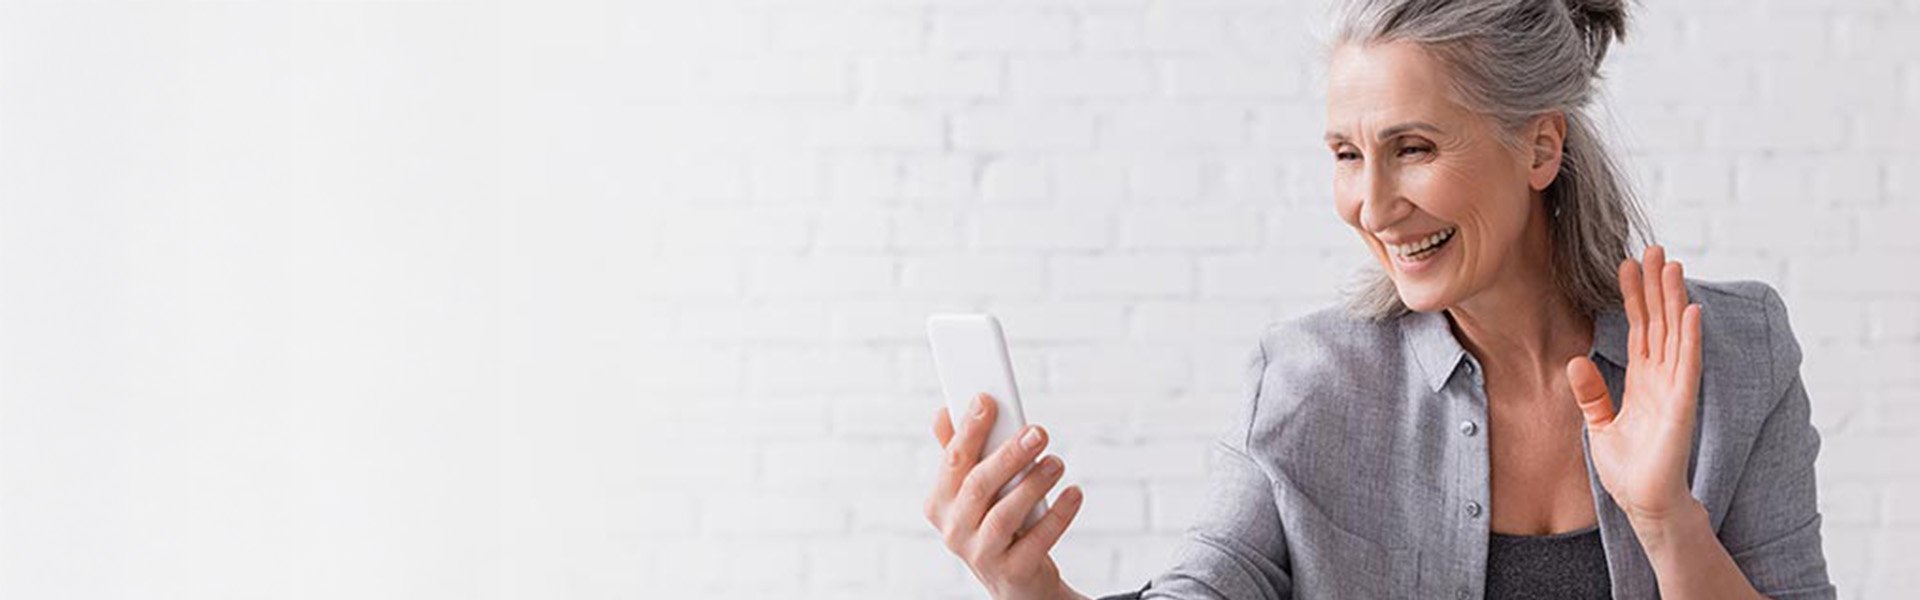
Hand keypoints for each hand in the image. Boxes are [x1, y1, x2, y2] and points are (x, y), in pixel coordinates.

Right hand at [924, 393, 1087, 599]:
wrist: (1016, 583)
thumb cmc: (993, 526)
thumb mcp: (972, 492)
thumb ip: (959, 454)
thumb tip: (942, 413)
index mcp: (940, 503)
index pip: (952, 460)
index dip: (968, 429)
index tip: (988, 399)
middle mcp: (954, 530)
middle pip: (978, 486)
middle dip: (1008, 455)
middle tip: (1037, 432)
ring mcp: (982, 555)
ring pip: (1005, 515)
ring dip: (1033, 484)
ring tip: (1057, 462)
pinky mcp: (1013, 572)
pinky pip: (1037, 541)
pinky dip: (1058, 515)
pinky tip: (1073, 493)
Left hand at [1565, 245, 1703, 527]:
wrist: (1644, 502)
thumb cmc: (1629, 468)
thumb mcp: (1599, 425)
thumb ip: (1591, 394)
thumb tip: (1575, 361)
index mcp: (1642, 380)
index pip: (1639, 329)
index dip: (1634, 297)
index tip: (1626, 264)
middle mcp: (1662, 378)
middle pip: (1660, 322)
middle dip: (1656, 286)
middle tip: (1653, 248)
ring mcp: (1675, 388)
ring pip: (1676, 333)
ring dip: (1674, 299)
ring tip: (1672, 264)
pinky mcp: (1683, 404)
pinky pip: (1688, 364)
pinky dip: (1690, 337)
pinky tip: (1691, 310)